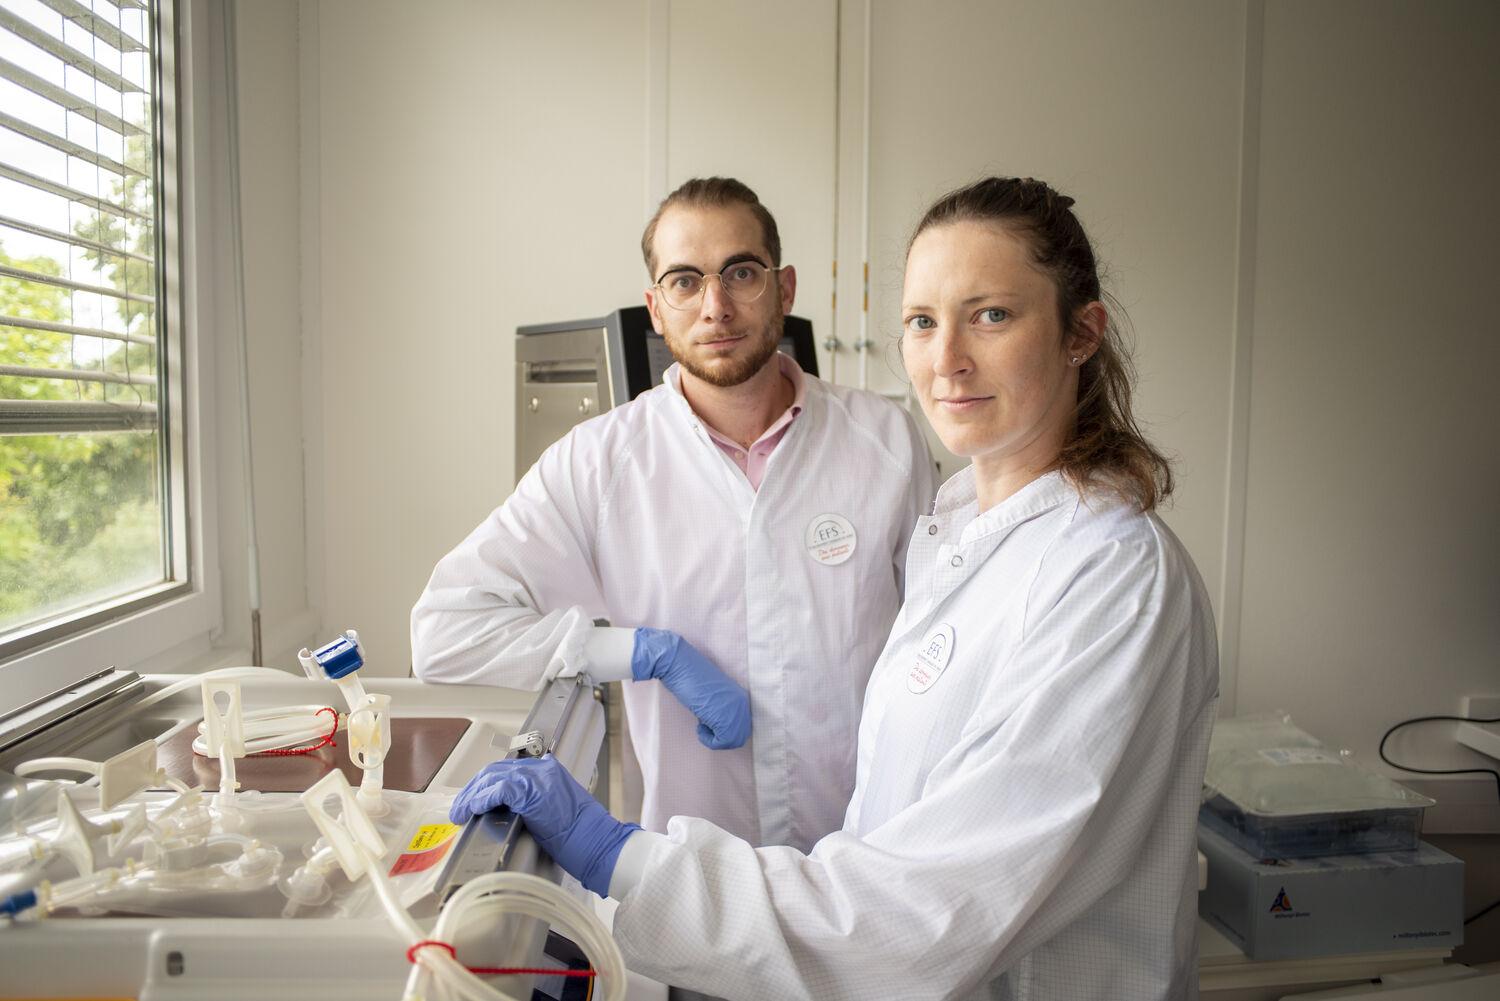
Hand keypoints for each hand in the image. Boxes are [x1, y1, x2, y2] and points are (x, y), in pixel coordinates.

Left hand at [448, 755, 638, 896]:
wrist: (601, 845)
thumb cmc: (582, 837)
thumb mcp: (555, 811)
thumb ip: (532, 802)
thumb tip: (504, 810)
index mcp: (549, 771)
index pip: (507, 770)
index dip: (484, 785)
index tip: (472, 800)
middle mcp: (543, 769)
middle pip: (495, 770)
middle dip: (473, 789)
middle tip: (460, 808)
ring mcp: (539, 779)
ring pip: (493, 777)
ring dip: (472, 795)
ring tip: (461, 813)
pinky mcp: (533, 793)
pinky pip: (498, 789)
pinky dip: (482, 799)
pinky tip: (473, 809)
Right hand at [631, 628, 750, 749]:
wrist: (680, 666)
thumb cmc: (690, 680)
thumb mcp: (713, 697)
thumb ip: (722, 710)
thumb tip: (721, 729)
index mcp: (741, 697)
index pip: (742, 727)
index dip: (724, 732)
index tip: (709, 723)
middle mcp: (742, 704)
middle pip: (739, 737)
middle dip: (721, 738)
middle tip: (705, 726)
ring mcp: (735, 711)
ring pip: (733, 741)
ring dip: (715, 739)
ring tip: (702, 726)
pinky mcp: (724, 717)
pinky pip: (723, 742)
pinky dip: (709, 740)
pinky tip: (699, 727)